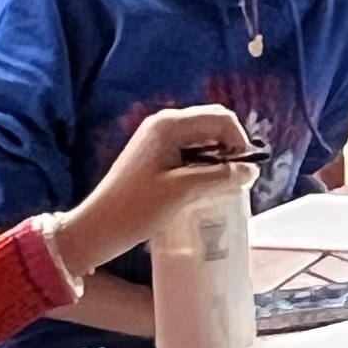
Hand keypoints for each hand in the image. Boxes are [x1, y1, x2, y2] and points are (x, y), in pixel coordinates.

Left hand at [55, 104, 254, 269]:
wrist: (97, 228)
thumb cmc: (135, 208)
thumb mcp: (182, 192)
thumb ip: (219, 176)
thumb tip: (249, 170)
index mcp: (169, 125)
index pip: (221, 119)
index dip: (239, 142)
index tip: (244, 171)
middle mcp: (164, 124)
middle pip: (213, 122)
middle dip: (231, 146)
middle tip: (236, 176)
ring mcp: (158, 138)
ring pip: (203, 137)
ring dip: (219, 156)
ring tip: (222, 183)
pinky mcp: (155, 154)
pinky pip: (191, 149)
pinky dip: (205, 162)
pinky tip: (205, 184)